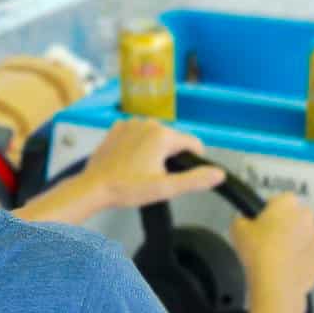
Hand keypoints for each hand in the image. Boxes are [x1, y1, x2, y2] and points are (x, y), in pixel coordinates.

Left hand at [77, 118, 225, 209]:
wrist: (94, 187)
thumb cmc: (126, 188)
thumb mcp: (166, 188)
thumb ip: (195, 179)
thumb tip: (219, 174)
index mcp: (163, 135)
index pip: (193, 143)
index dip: (193, 160)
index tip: (180, 175)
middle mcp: (148, 123)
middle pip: (173, 139)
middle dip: (170, 156)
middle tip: (156, 176)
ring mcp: (131, 124)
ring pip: (155, 136)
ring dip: (154, 150)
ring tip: (141, 170)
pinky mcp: (117, 128)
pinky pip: (138, 134)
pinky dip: (137, 145)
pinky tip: (130, 162)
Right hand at [230, 193, 313, 305]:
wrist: (276, 284)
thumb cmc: (257, 252)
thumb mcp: (237, 230)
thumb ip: (241, 219)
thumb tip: (244, 221)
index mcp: (287, 203)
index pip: (279, 200)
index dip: (270, 211)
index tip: (262, 224)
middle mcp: (307, 215)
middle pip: (297, 216)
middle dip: (287, 225)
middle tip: (271, 240)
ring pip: (308, 234)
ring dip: (299, 240)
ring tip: (282, 256)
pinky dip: (307, 257)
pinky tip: (293, 267)